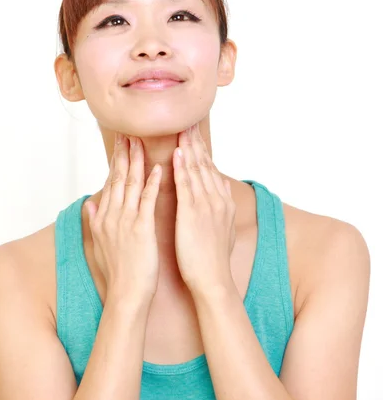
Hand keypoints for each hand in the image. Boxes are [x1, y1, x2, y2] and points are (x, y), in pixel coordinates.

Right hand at [85, 132, 161, 305]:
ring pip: (131, 184)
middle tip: (128, 131)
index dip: (116, 161)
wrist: (127, 294)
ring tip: (140, 141)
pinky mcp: (141, 229)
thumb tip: (89, 201)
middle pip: (118, 178)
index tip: (121, 142)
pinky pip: (147, 201)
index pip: (111, 182)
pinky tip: (158, 168)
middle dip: (124, 153)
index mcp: (104, 217)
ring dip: (136, 161)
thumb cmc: (118, 271)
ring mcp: (126, 221)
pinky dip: (152, 183)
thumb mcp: (100, 244)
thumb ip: (94, 219)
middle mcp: (112, 215)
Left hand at [172, 122, 236, 296]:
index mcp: (221, 201)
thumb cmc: (212, 259)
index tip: (193, 133)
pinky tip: (177, 153)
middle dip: (195, 141)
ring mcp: (207, 204)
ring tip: (181, 127)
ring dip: (188, 147)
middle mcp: (216, 198)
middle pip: (205, 163)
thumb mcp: (223, 228)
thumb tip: (220, 188)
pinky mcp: (194, 213)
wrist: (213, 280)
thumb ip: (221, 206)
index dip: (201, 150)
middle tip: (188, 120)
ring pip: (197, 169)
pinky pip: (187, 185)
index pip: (210, 169)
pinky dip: (183, 167)